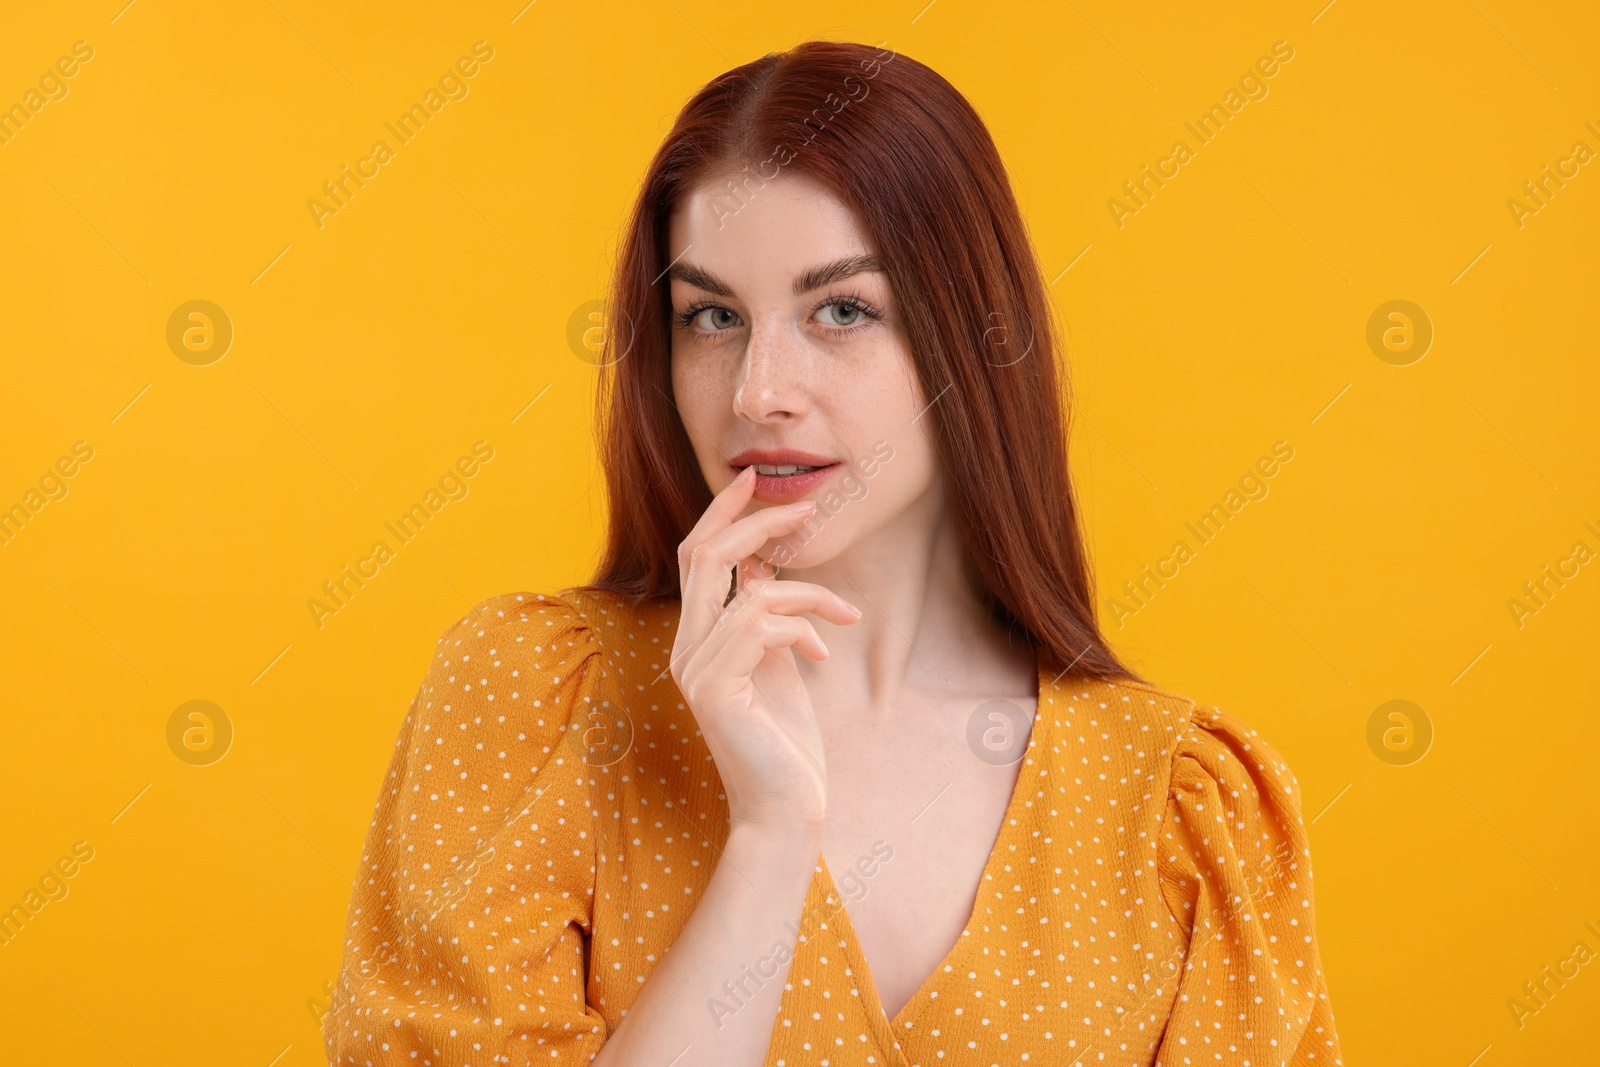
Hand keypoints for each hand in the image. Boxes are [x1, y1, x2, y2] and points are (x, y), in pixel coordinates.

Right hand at [671, 466, 860, 830]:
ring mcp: (695, 670)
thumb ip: (762, 615)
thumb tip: (760, 563)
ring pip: (745, 589)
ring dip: (808, 594)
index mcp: (696, 641)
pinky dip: (803, 629)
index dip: (722, 514)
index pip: (696, 557)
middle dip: (755, 523)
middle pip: (704, 555)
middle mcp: (685, 651)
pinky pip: (761, 624)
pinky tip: (823, 658)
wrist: (785, 811)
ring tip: (845, 616)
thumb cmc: (786, 744)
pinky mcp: (717, 689)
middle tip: (804, 509)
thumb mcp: (777, 664)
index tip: (755, 481)